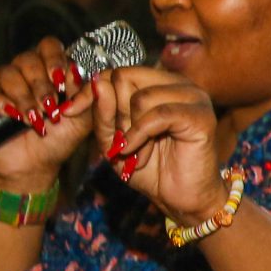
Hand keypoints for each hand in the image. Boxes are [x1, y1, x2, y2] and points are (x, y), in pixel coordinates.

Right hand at [0, 37, 96, 187]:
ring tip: (34, 119)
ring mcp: (2, 85)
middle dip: (41, 84)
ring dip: (24, 97)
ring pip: (7, 73)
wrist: (36, 165)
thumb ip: (87, 95)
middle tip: (50, 107)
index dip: (54, 58)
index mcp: (50, 71)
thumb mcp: (84, 117)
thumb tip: (81, 73)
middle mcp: (25, 73)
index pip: (49, 47)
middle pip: (27, 59)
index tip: (60, 79)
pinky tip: (10, 115)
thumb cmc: (60, 139)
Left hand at [92, 67, 225, 227]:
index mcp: (160, 83)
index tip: (68, 112)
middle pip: (125, 77)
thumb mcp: (113, 140)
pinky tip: (139, 155)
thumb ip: (103, 112)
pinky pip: (158, 115)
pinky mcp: (201, 116)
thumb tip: (97, 82)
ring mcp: (194, 97)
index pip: (116, 71)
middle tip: (123, 143)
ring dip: (130, 131)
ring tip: (137, 154)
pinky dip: (140, 137)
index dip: (91, 91)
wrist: (180, 199)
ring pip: (141, 97)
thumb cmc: (151, 169)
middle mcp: (179, 84)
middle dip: (115, 114)